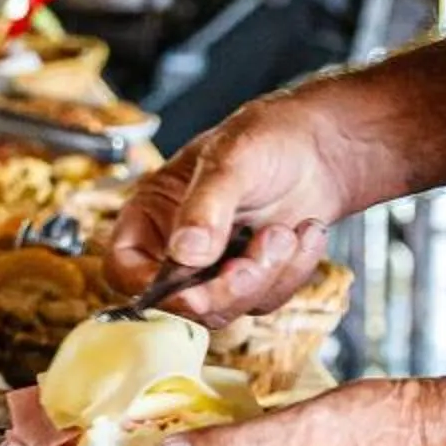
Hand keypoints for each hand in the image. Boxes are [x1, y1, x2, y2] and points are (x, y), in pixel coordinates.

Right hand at [104, 95, 351, 323]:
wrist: (320, 146)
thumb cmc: (267, 136)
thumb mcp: (231, 158)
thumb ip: (206, 206)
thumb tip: (185, 251)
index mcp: (151, 214)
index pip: (124, 267)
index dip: (151, 287)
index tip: (190, 289)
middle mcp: (176, 248)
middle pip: (179, 302)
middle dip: (226, 288)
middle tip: (255, 258)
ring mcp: (214, 269)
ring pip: (226, 309)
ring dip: (265, 277)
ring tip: (285, 233)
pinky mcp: (253, 281)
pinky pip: (266, 301)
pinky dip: (292, 272)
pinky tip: (303, 234)